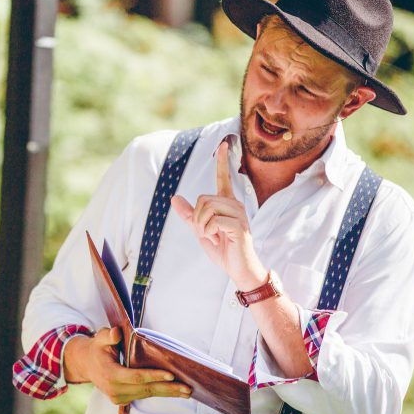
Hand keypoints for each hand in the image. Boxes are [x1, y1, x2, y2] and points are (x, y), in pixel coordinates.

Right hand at [63, 327, 191, 404]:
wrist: (85, 364)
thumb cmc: (97, 348)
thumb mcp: (100, 338)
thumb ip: (108, 336)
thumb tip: (116, 334)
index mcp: (109, 374)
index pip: (135, 377)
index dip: (154, 376)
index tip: (171, 375)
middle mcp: (114, 390)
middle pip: (146, 389)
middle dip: (168, 389)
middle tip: (188, 388)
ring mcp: (119, 397)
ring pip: (147, 394)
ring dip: (168, 393)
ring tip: (187, 391)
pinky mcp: (124, 399)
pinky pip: (144, 395)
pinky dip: (160, 392)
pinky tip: (175, 391)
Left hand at [171, 140, 264, 286]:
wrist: (239, 269)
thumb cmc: (223, 249)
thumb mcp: (201, 230)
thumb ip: (189, 215)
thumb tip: (174, 197)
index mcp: (226, 203)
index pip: (223, 178)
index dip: (222, 161)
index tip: (223, 144)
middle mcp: (235, 204)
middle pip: (202, 198)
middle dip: (196, 218)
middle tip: (206, 232)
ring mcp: (239, 213)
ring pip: (206, 208)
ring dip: (201, 226)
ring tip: (213, 236)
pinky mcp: (239, 225)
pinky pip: (212, 221)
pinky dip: (208, 232)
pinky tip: (218, 239)